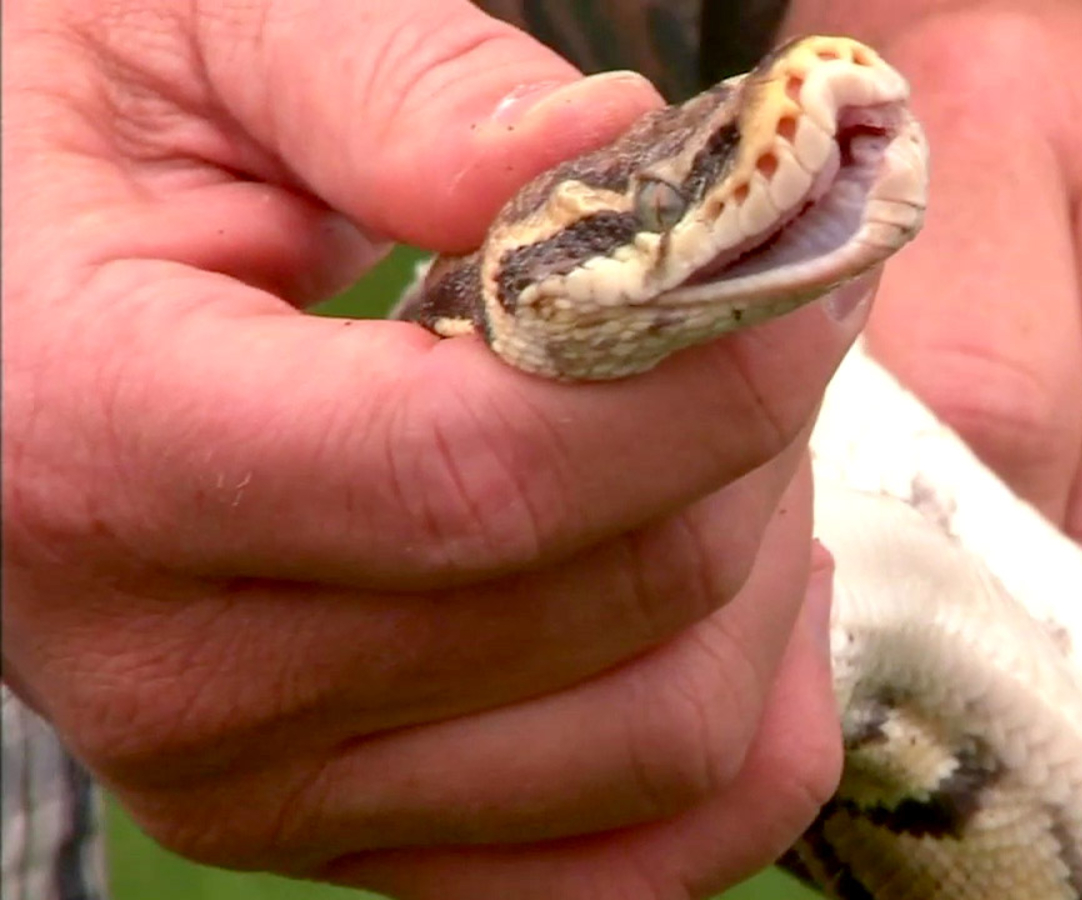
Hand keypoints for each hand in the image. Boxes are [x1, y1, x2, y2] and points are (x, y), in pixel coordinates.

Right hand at [1, 1, 858, 895]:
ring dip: (764, 574)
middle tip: (767, 313)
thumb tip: (610, 152)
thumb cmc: (83, 155)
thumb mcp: (193, 37)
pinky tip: (734, 589)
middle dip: (758, 436)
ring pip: (667, 746)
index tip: (809, 264)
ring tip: (731, 438)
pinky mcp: (348, 835)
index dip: (717, 372)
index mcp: (109, 450)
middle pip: (622, 600)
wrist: (6, 332)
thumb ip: (398, 89)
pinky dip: (741, 733)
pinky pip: (631, 867)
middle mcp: (181, 674)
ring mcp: (267, 788)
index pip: (498, 471)